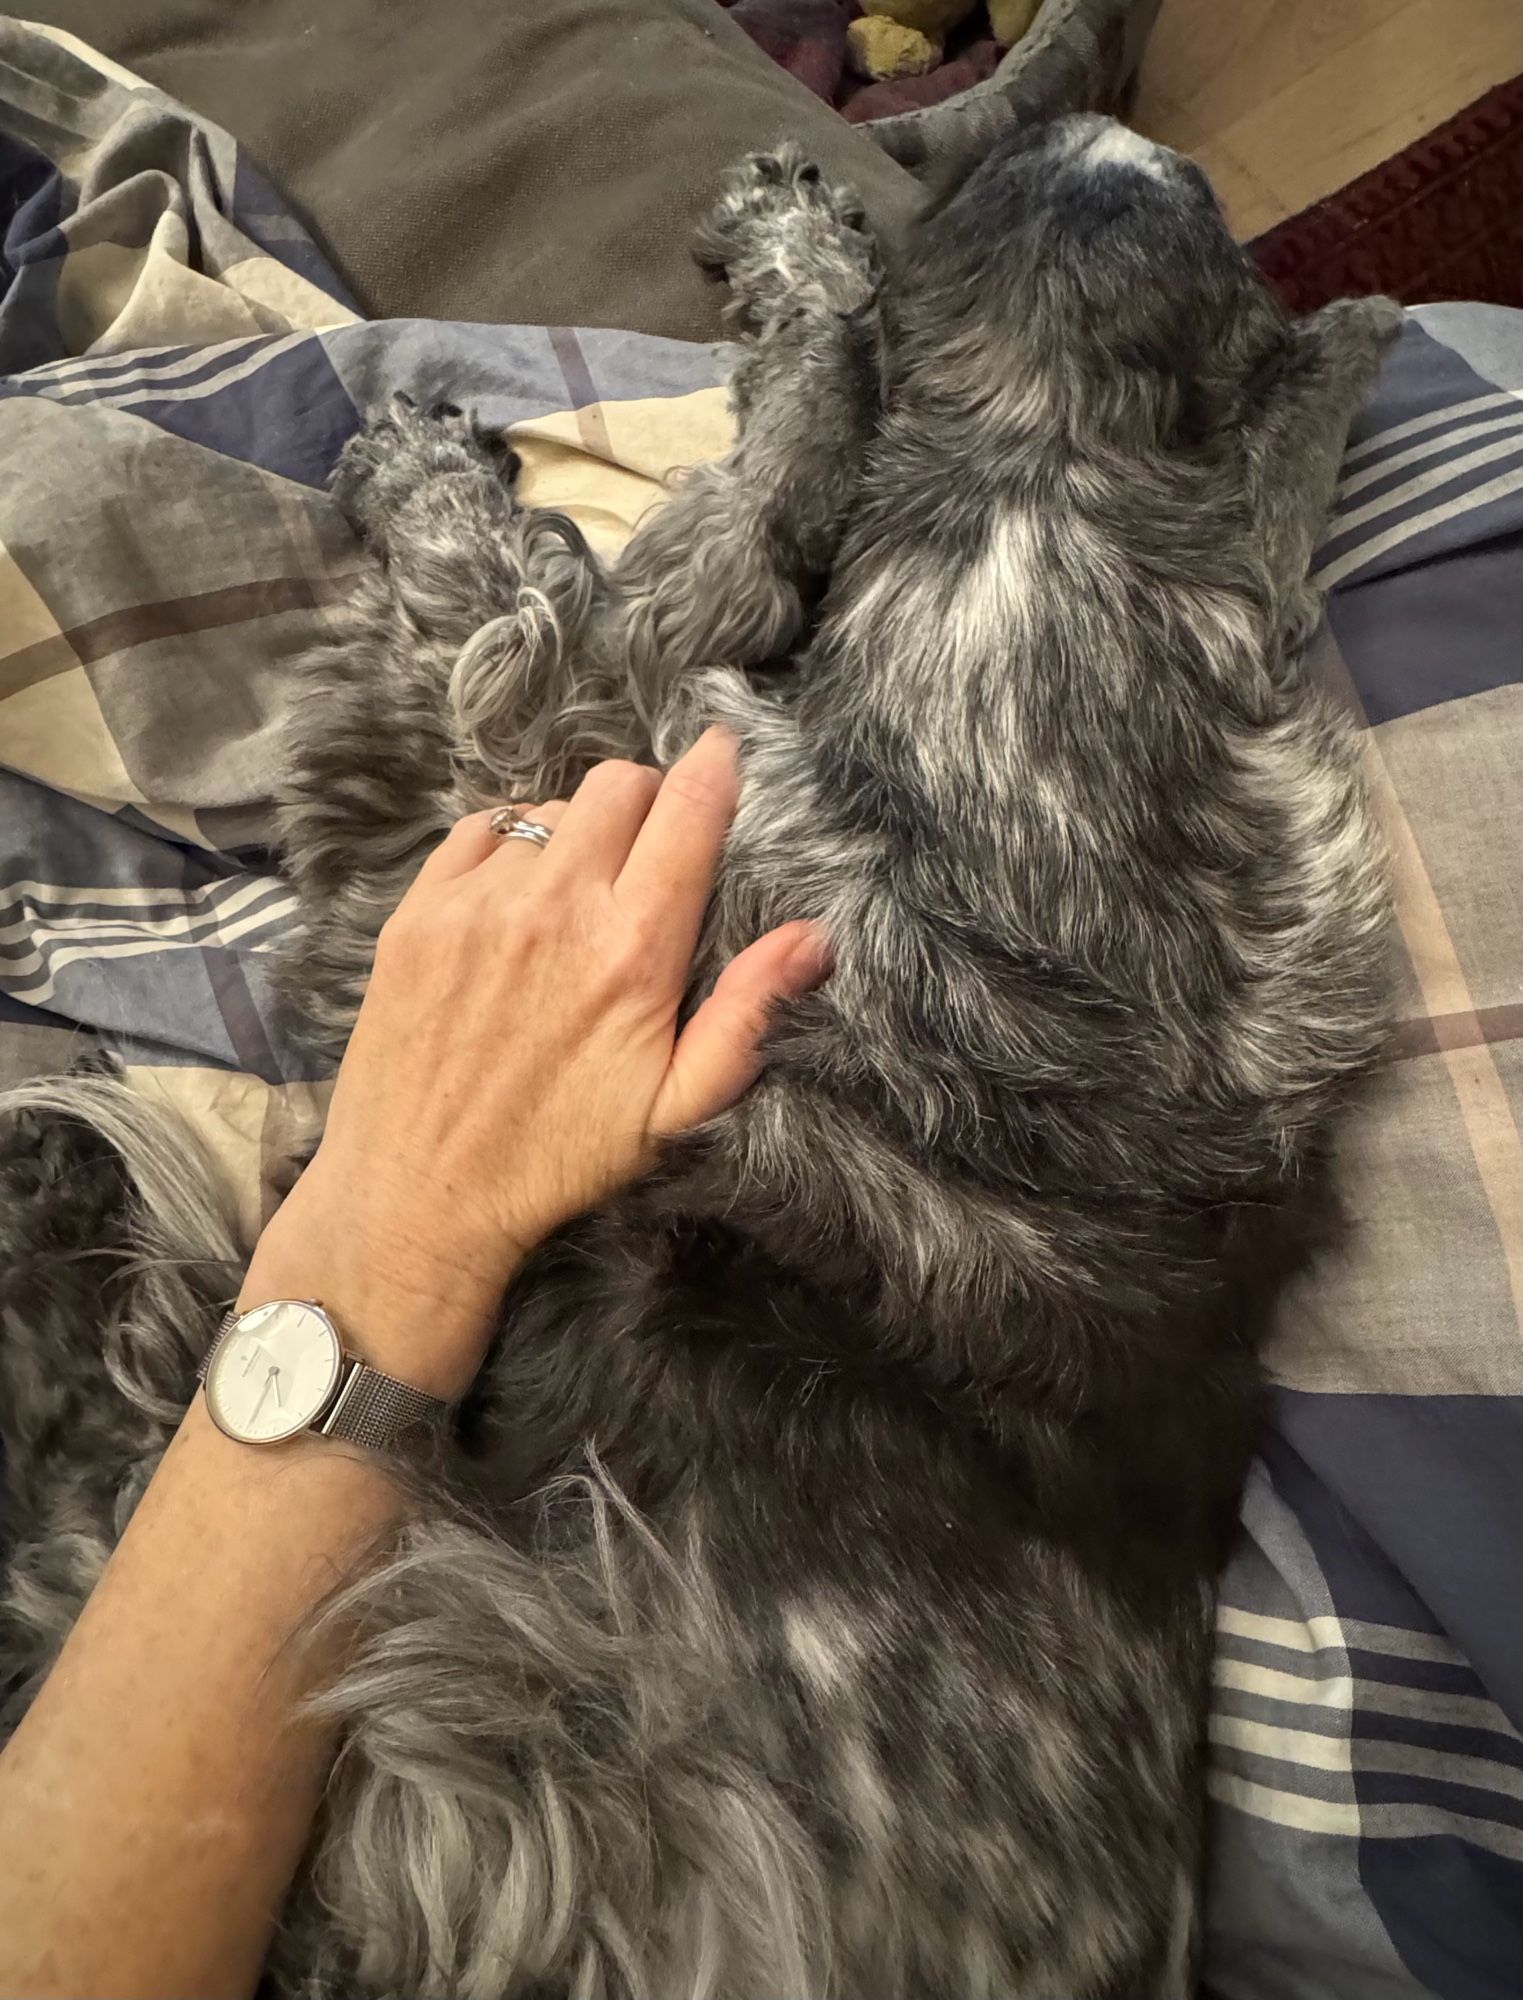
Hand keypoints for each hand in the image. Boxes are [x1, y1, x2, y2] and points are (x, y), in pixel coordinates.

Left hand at [241, 728, 826, 1395]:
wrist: (419, 1193)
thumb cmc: (557, 1158)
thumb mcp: (675, 1108)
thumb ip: (747, 1014)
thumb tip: (812, 939)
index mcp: (634, 951)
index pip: (689, 810)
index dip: (715, 770)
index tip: (723, 756)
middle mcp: (556, 908)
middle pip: (621, 783)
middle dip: (648, 802)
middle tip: (648, 854)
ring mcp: (478, 904)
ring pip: (550, 805)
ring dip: (577, 831)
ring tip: (576, 895)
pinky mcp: (417, 912)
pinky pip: (479, 828)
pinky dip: (508, 845)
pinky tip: (516, 900)